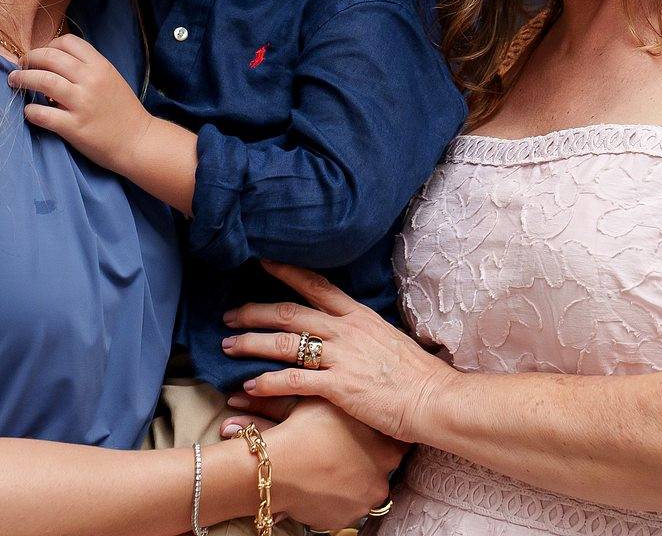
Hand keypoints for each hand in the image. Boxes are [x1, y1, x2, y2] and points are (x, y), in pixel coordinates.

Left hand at [9, 35, 150, 178]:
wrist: (138, 141)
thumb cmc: (123, 111)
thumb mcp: (111, 79)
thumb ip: (87, 68)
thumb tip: (55, 62)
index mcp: (100, 66)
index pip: (67, 42)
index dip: (48, 45)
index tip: (40, 55)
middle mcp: (91, 80)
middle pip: (50, 57)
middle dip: (29, 59)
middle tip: (20, 65)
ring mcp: (82, 103)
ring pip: (43, 81)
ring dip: (23, 79)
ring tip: (14, 81)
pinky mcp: (74, 127)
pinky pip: (43, 114)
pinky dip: (30, 111)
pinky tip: (28, 112)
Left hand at [222, 262, 458, 443]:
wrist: (434, 399)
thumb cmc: (416, 375)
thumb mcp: (388, 339)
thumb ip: (363, 331)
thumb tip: (347, 327)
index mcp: (359, 316)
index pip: (317, 286)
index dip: (287, 272)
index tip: (262, 262)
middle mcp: (347, 330)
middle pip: (289, 313)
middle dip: (254, 312)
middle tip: (228, 315)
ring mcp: (342, 357)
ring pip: (285, 344)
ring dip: (252, 344)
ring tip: (228, 347)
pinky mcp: (339, 386)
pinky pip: (294, 380)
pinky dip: (268, 381)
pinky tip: (250, 385)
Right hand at [258, 396, 403, 530]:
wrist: (277, 467)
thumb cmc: (305, 431)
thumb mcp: (334, 405)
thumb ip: (355, 404)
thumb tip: (360, 395)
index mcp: (386, 450)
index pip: (397, 445)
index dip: (379, 438)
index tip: (366, 436)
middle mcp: (381, 480)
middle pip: (379, 471)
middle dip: (364, 463)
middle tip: (341, 453)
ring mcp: (364, 504)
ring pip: (361, 492)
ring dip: (349, 483)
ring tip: (325, 469)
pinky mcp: (344, 521)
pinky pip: (343, 509)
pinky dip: (333, 500)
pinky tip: (318, 485)